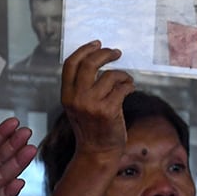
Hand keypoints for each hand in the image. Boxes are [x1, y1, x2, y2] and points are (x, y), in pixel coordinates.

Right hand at [61, 41, 131, 160]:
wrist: (98, 152)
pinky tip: (130, 88)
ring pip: (110, 76)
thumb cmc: (92, 127)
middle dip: (105, 54)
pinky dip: (129, 85)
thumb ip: (82, 87)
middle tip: (116, 52)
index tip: (97, 44)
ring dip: (122, 75)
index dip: (85, 50)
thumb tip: (99, 61)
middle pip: (89, 64)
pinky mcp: (108, 111)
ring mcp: (92, 105)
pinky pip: (122, 88)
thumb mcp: (79, 106)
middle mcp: (76, 98)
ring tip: (126, 80)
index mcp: (66, 95)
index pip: (71, 64)